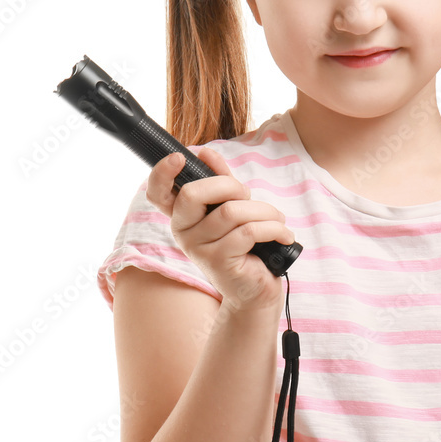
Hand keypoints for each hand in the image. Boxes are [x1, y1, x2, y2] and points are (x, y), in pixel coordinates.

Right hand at [145, 146, 293, 314]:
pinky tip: (283, 235)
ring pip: (231, 211)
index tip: (180, 157)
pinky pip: (249, 231)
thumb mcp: (232, 207)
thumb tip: (205, 153)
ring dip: (263, 210)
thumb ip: (219, 180)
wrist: (255, 288)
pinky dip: (273, 228)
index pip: (157, 193)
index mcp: (182, 217)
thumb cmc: (245, 245)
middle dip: (230, 186)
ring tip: (276, 219)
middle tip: (249, 197)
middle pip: (194, 193)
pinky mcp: (218, 262)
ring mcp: (198, 248)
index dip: (162, 173)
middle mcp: (183, 232)